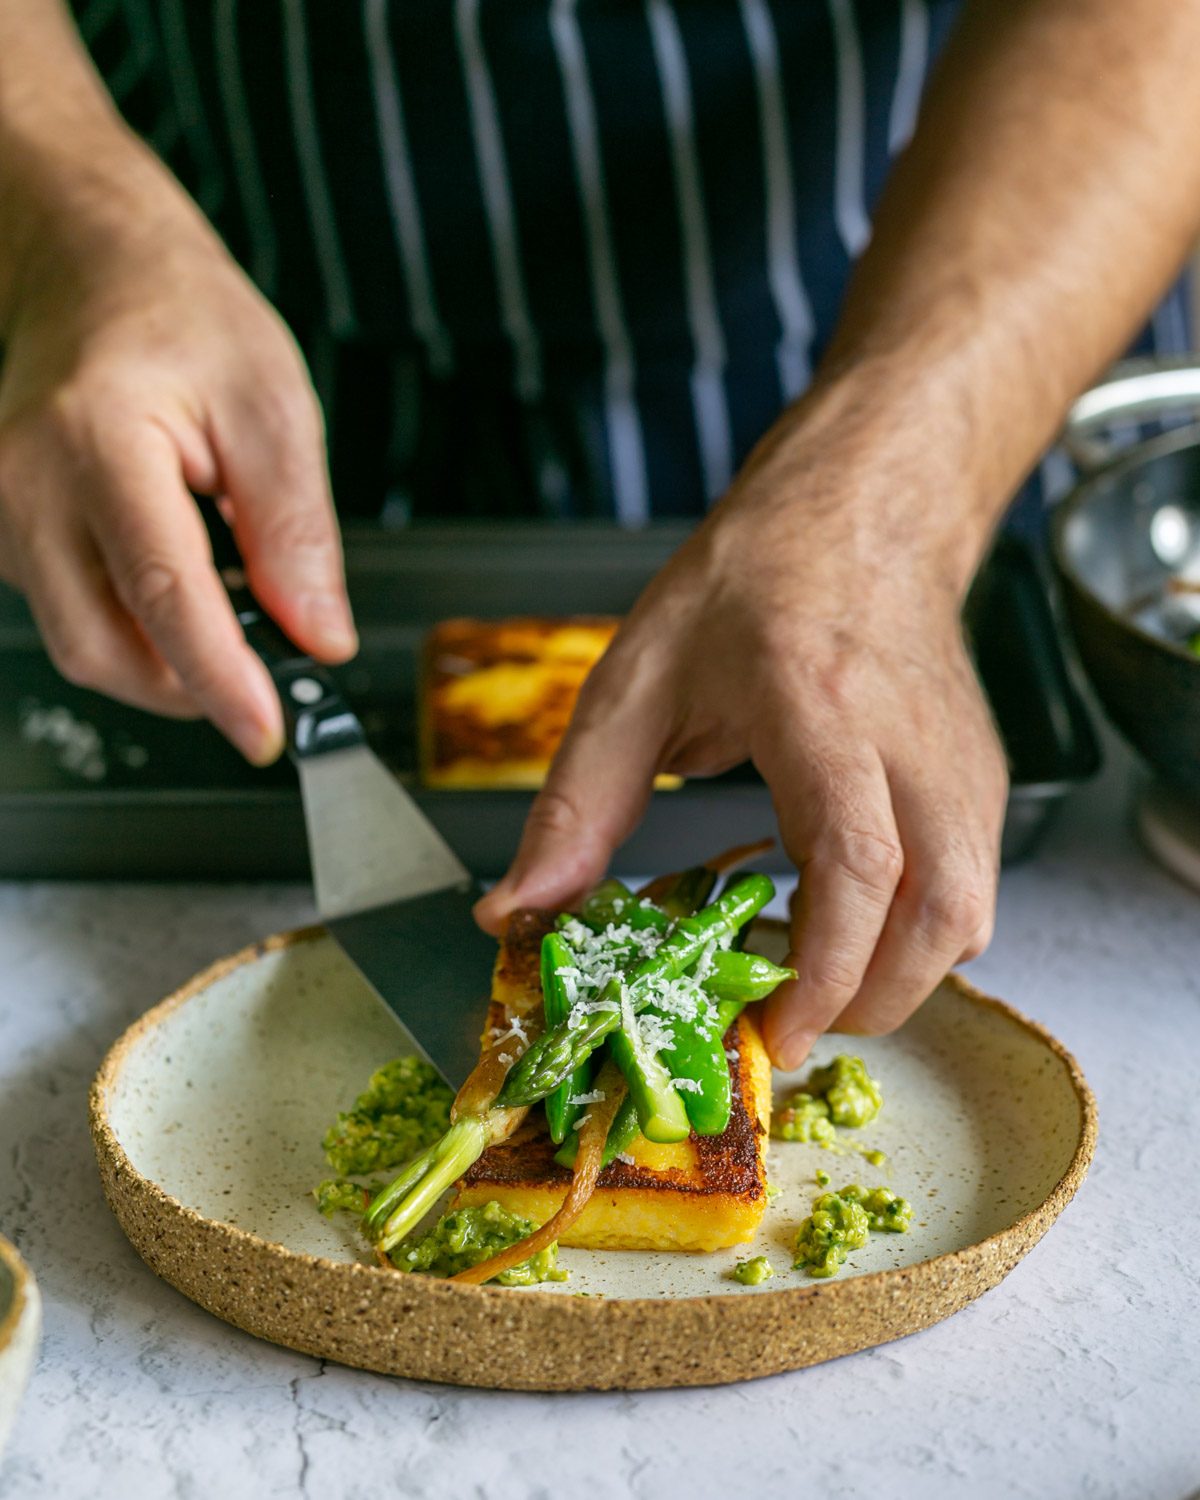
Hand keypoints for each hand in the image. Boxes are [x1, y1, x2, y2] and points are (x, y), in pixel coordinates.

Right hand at [0, 136, 354, 761]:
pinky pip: (69, 613)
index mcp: (96, 441)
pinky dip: (134, 624)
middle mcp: (22, 485)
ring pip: (84, 643)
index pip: (162, 594)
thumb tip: (316, 637)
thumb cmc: (181, 316)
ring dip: (164, 656)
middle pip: (104, 648)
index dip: (220, 681)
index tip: (268, 732)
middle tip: (268, 670)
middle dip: (194, 684)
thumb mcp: (273, 406)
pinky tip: (173, 576)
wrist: (90, 266)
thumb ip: (295, 532)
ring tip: (223, 590)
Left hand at [476, 391, 1007, 1066]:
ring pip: (972, 913)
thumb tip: (517, 913)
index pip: (857, 859)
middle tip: (787, 1026)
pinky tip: (845, 926)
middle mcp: (911, 740)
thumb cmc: (752, 584)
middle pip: (942, 912)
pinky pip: (970, 887)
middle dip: (871, 1001)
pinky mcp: (980, 777)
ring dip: (898, 977)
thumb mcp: (634, 680)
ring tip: (812, 984)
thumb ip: (575, 805)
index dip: (826, 967)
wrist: (859, 513)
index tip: (776, 1031)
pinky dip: (913, 935)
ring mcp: (962, 761)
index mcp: (819, 706)